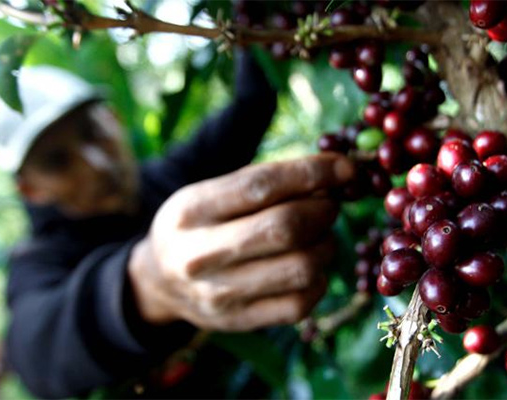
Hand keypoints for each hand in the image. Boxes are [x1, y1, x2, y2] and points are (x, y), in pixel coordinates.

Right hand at [129, 153, 354, 331]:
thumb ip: (264, 183)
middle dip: (323, 211)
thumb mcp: (212, 192)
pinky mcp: (239, 322)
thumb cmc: (198, 225)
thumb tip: (334, 175)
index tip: (347, 167)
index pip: (261, 186)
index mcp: (192, 210)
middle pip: (285, 228)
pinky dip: (319, 279)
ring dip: (326, 245)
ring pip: (302, 267)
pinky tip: (308, 266)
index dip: (312, 173)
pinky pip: (301, 303)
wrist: (159, 282)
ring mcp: (220, 294)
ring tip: (317, 236)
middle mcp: (200, 255)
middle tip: (328, 205)